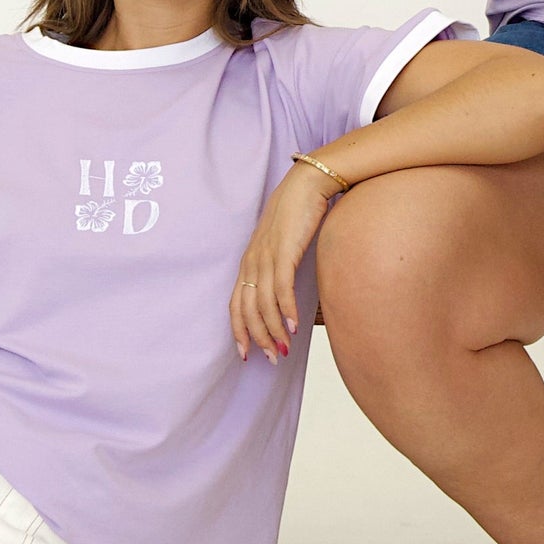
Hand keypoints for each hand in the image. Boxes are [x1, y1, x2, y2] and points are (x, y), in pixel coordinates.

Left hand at [232, 162, 334, 360]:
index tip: (246, 354)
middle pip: (247, 310)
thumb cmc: (298, 213)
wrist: (307, 184)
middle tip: (272, 359)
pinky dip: (287, 310)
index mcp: (249, 261)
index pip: (236, 304)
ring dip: (274, 331)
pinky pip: (282, 288)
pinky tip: (294, 326)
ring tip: (285, 350)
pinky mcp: (284, 251)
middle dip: (258, 338)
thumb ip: (280, 266)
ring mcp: (266, 256)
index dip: (239, 331)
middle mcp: (253, 261)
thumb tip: (286, 293)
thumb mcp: (282, 244)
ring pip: (264, 304)